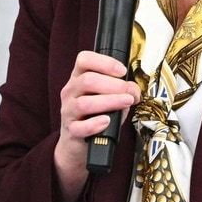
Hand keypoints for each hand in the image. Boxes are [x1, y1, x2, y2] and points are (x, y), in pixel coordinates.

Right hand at [52, 51, 140, 201]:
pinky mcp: (71, 130)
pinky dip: (95, 124)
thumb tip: (134, 90)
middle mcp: (71, 91)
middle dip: (113, 85)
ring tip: (125, 103)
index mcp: (79, 77)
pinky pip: (80, 127)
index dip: (104, 62)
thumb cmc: (97, 114)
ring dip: (110, 101)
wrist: (79, 143)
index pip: (84, 59)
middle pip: (87, 80)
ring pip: (84, 103)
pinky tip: (107, 121)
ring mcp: (68, 111)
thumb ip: (124, 90)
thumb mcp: (111, 96)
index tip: (122, 71)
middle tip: (129, 93)